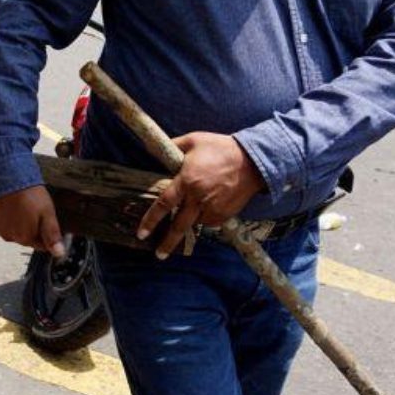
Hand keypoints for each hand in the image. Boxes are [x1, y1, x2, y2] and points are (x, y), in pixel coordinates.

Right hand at [0, 186, 65, 258]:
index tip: (45, 219)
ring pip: (15, 232)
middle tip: (34, 210)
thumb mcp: (47, 213)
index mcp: (25, 238)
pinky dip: (7, 220)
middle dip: (32, 228)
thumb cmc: (29, 194)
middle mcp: (11, 237)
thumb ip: (52, 235)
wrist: (8, 177)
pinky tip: (11, 208)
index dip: (45, 233)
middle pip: (27, 238)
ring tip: (22, 207)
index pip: (41, 245)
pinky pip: (3, 225)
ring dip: (19, 224)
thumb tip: (59, 254)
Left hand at [137, 132, 265, 258]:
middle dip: (167, 243)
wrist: (253, 161)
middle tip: (158, 255)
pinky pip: (209, 221)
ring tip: (190, 213)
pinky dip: (204, 217)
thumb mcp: (193, 140)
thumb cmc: (220, 148)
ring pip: (194, 223)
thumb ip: (173, 146)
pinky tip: (208, 204)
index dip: (150, 221)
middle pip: (178, 226)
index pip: (163, 205)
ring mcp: (213, 208)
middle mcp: (198, 198)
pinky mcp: (224, 214)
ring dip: (189, 221)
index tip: (141, 234)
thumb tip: (152, 150)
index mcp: (187, 181)